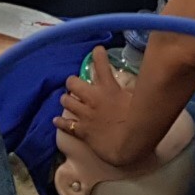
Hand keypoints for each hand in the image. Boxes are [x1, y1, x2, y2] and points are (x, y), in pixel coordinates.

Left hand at [59, 52, 148, 166]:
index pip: (101, 64)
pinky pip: (66, 124)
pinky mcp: (81, 130)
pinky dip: (60, 122)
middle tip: (75, 84)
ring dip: (66, 99)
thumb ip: (129, 89)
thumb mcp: (136, 99)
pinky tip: (56, 120)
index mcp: (108, 88)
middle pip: (73, 82)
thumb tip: (131, 84)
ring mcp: (85, 114)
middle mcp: (93, 98)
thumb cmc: (138, 120)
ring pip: (66, 101)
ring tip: (67, 100)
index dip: (98, 54)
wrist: (129, 144)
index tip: (97, 50)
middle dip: (72, 82)